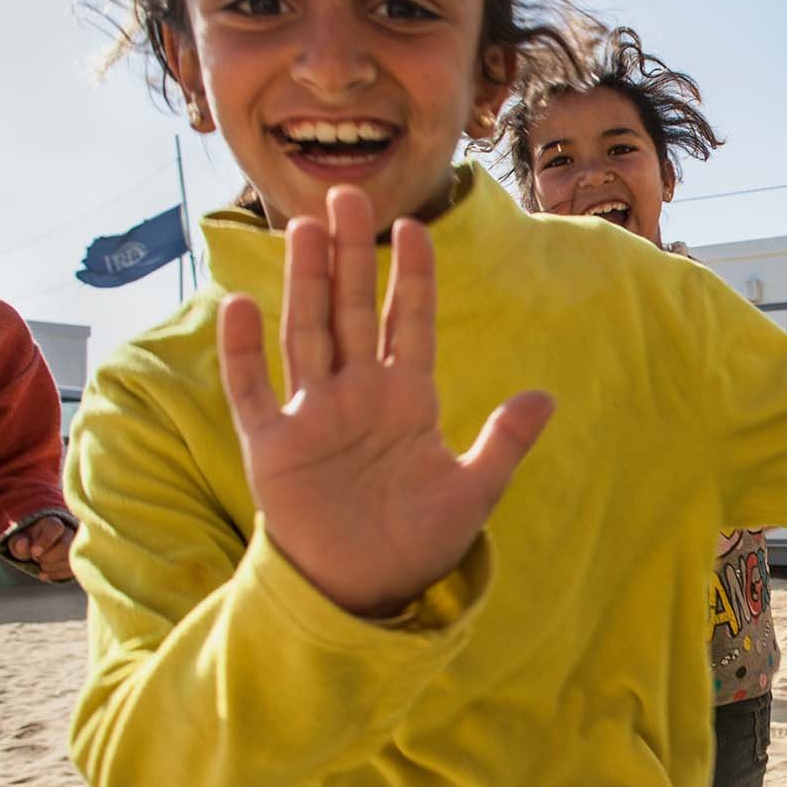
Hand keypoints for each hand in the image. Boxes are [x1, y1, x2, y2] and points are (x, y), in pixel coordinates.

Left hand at [5, 516, 75, 581]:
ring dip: (53, 567)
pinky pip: (74, 568)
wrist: (37, 547)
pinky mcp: (80, 558)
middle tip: (36, 559)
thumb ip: (19, 541)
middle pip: (66, 545)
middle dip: (49, 557)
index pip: (56, 528)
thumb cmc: (27, 541)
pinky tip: (44, 575)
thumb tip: (22, 544)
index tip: (33, 553)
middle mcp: (70, 531)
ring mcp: (78, 544)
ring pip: (72, 558)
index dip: (45, 542)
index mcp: (52, 522)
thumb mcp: (19, 540)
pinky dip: (57, 574)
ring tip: (41, 566)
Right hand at [218, 185, 554, 617]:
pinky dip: (243, 352)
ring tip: (303, 227)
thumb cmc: (421, 542)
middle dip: (349, 255)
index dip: (411, 277)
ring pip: (306, 333)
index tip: (413, 227)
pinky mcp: (272, 447)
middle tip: (347, 194)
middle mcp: (357, 396)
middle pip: (351, 311)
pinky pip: (253, 390)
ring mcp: (313, 416)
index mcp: (408, 399)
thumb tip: (546, 397)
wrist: (367, 591)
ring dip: (304, 282)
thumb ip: (504, 443)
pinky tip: (241, 305)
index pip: (409, 323)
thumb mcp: (474, 492)